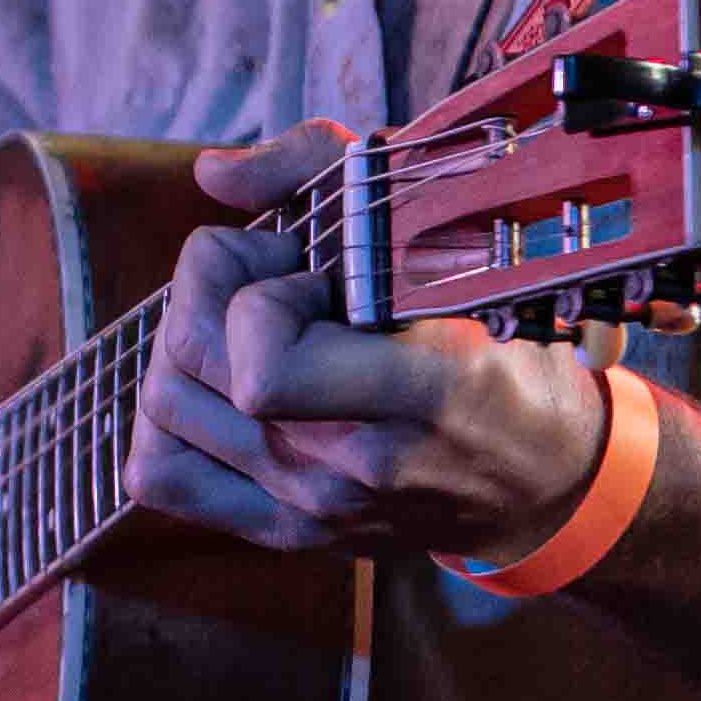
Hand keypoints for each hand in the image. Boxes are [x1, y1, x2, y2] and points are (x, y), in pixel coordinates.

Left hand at [123, 125, 614, 562]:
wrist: (541, 473)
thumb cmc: (500, 333)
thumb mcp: (447, 225)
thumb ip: (321, 171)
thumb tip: (210, 173)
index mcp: (417, 393)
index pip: (262, 364)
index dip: (259, 294)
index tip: (307, 270)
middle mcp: (352, 465)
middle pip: (189, 366)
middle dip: (207, 291)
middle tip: (267, 276)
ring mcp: (312, 507)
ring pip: (162, 407)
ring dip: (185, 341)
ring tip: (249, 325)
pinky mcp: (283, 529)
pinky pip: (159, 473)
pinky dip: (164, 418)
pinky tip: (214, 381)